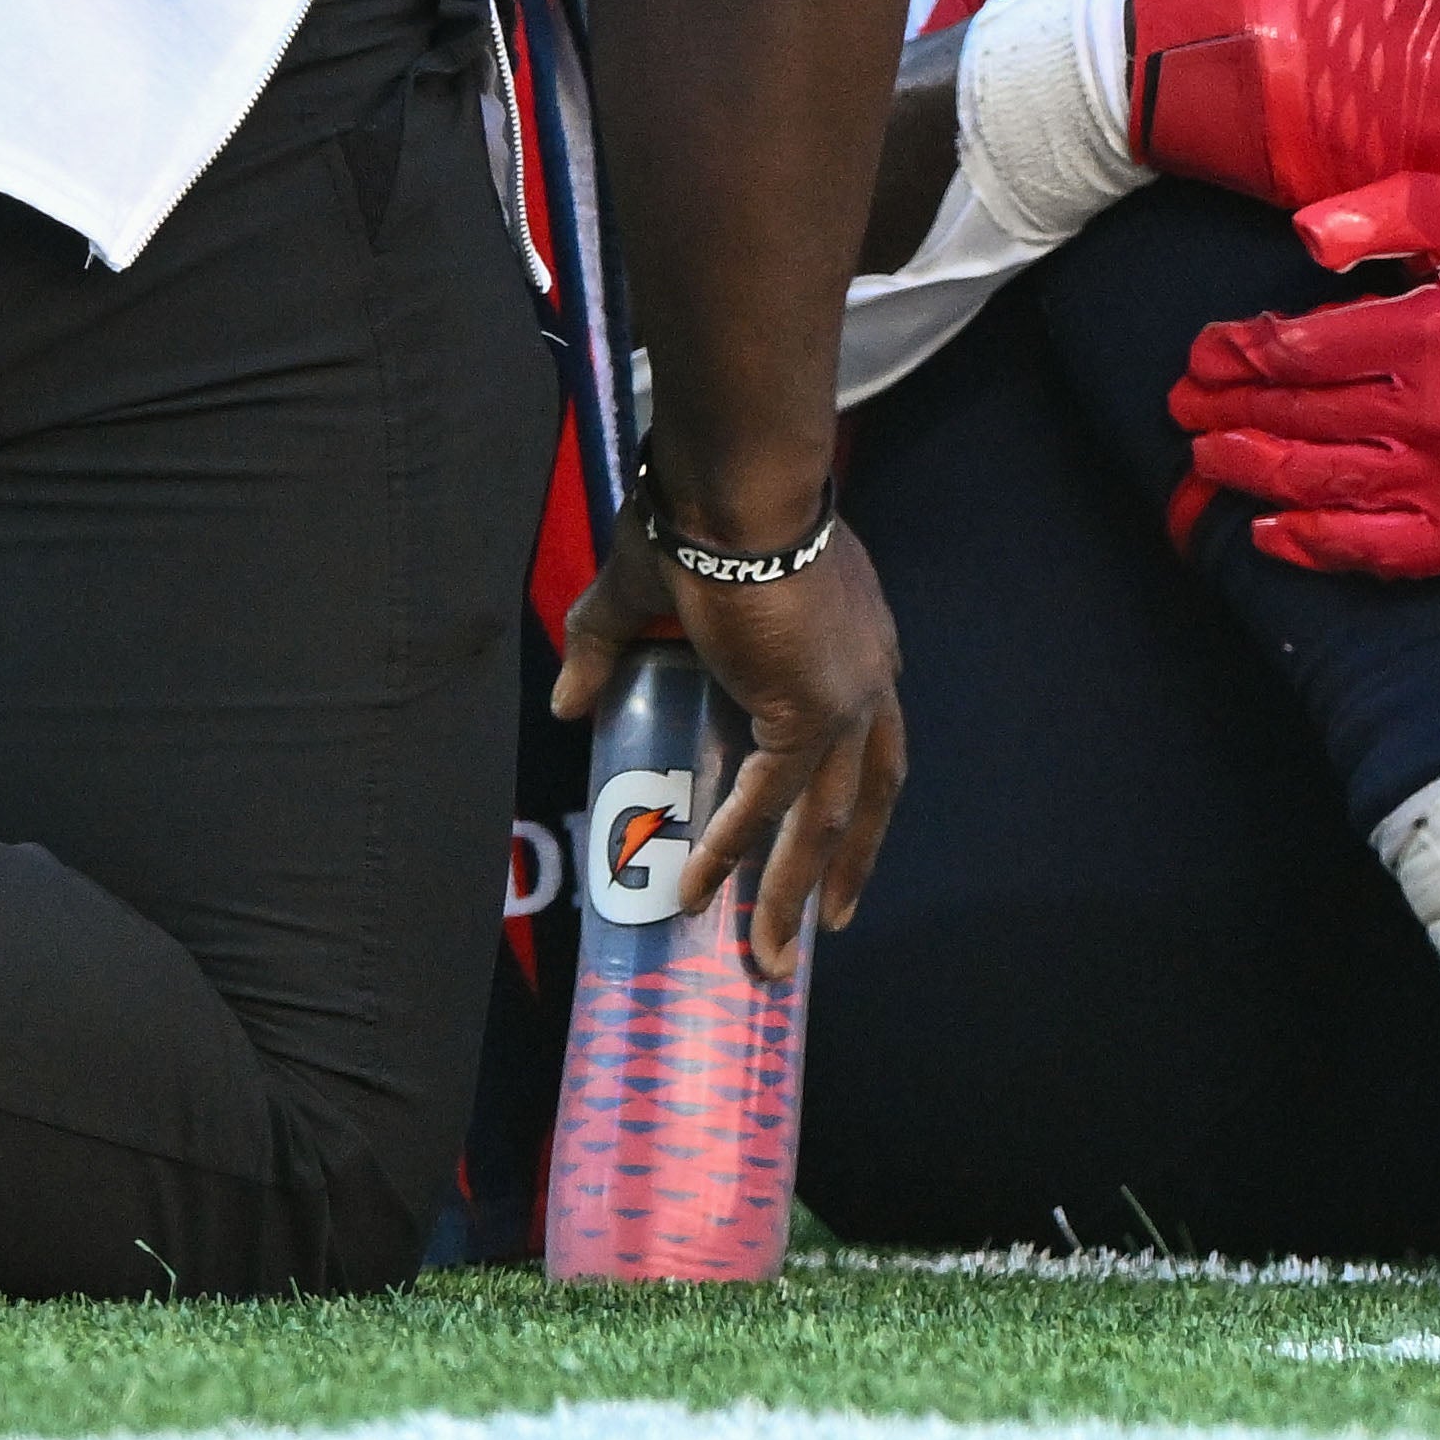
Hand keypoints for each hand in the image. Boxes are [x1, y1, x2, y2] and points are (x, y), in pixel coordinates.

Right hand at [551, 499, 903, 983]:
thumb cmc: (701, 513)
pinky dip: (736, 850)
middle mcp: (870, 672)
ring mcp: (847, 696)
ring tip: (773, 957)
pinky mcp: (808, 711)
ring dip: (798, 889)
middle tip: (828, 922)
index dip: (849, 789)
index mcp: (855, 639)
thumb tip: (567, 703)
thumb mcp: (647, 589)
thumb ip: (606, 646)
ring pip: (827, 814)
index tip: (835, 840)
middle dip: (847, 860)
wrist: (735, 483)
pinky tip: (698, 892)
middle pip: (871, 787)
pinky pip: (769, 802)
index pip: (865, 733)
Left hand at [1166, 172, 1439, 576]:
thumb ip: (1392, 211)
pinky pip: (1373, 549)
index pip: (1307, 348)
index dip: (1244, 349)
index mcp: (1436, 332)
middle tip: (1183, 402)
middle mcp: (1439, 412)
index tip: (1209, 349)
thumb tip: (1304, 239)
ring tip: (1205, 454)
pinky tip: (1268, 532)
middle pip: (1303, 414)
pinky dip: (1313, 546)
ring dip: (1252, 471)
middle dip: (1231, 407)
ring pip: (1324, 482)